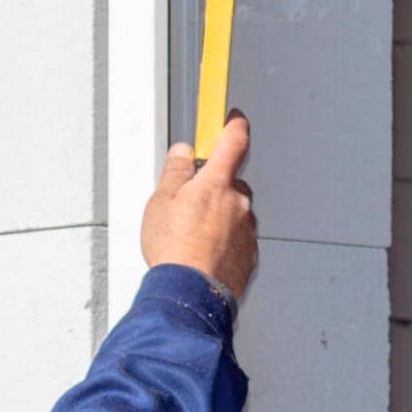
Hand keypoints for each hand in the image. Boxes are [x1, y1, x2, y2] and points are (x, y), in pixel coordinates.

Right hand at [140, 111, 259, 298]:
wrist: (192, 294)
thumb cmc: (175, 249)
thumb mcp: (162, 201)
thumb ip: (175, 171)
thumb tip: (183, 152)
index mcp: (218, 183)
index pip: (234, 141)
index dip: (234, 125)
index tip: (233, 118)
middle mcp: (240, 203)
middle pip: (232, 181)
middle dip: (214, 186)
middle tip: (188, 202)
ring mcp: (248, 229)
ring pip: (235, 211)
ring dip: (218, 216)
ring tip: (191, 235)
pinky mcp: (249, 253)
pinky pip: (237, 236)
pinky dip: (223, 239)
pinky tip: (203, 251)